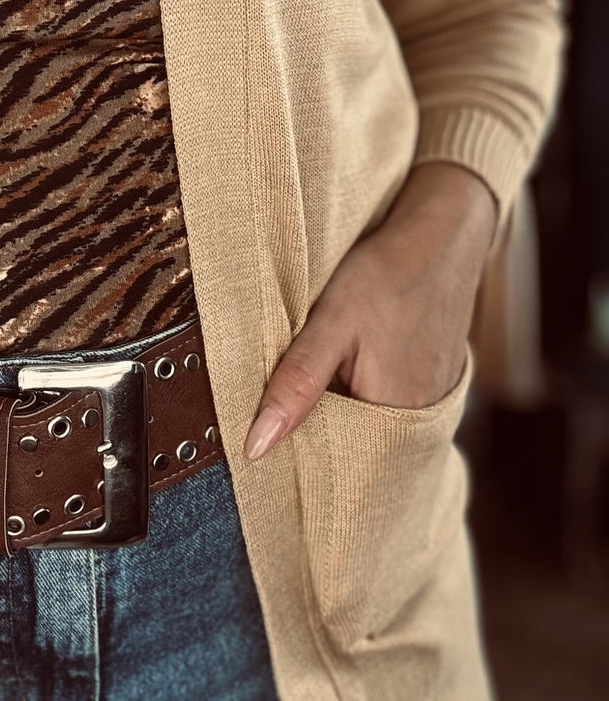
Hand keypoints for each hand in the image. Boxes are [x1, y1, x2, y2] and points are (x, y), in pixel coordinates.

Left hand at [245, 162, 497, 459]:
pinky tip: (341, 375)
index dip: (296, 458)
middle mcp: (420, 421)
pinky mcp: (431, 387)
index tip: (261, 449)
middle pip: (351, 450)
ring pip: (365, 427)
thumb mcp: (332, 322)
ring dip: (334, 415)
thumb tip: (257, 445)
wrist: (443, 236)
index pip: (334, 464)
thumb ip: (295, 384)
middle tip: (272, 417)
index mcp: (395, 414)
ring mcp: (430, 405)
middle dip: (313, 438)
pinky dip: (357, 398)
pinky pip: (384, 409)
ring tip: (310, 388)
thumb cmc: (388, 272)